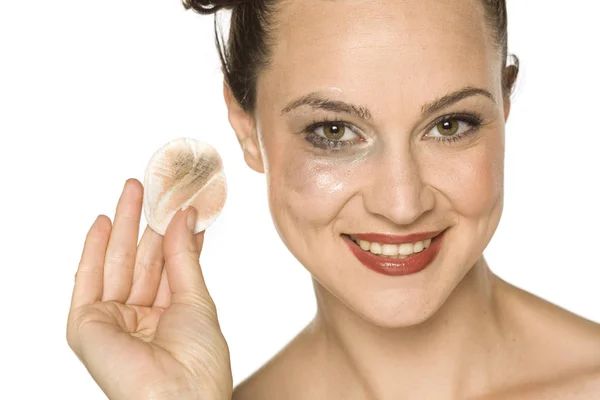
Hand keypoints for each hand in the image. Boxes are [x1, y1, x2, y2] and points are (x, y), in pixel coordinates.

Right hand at [67, 178, 231, 399]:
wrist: (181, 396)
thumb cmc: (199, 362)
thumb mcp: (196, 299)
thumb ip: (183, 258)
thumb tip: (182, 218)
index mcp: (169, 316)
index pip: (169, 265)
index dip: (174, 233)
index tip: (180, 204)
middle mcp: (140, 317)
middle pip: (141, 260)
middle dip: (147, 223)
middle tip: (154, 188)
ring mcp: (112, 321)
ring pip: (115, 264)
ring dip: (123, 226)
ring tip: (133, 190)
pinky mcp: (86, 327)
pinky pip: (87, 281)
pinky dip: (92, 251)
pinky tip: (103, 222)